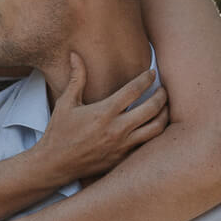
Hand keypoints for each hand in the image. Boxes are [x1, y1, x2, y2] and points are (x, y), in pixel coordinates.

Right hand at [32, 53, 168, 184]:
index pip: (134, 90)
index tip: (152, 73)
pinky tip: (154, 125)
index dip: (146, 79)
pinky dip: (154, 133)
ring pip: (156, 129)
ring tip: (165, 107)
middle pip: (152, 108)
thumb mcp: (66, 103)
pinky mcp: (123, 158)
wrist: (55, 165)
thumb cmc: (59, 132)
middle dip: (162, 95)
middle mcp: (116, 129)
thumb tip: (75, 55)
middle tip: (163, 89)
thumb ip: (76, 78)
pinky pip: (146, 144)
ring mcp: (122, 146)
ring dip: (164, 115)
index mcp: (104, 112)